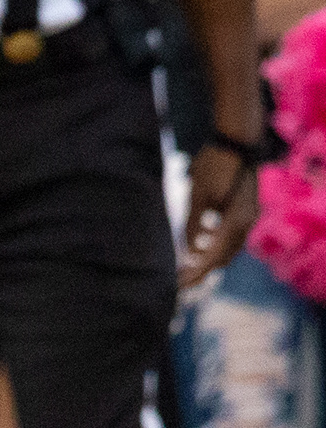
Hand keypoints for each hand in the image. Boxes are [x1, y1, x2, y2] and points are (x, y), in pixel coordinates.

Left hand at [182, 143, 260, 289]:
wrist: (236, 143)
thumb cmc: (213, 165)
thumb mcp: (197, 195)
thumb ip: (193, 223)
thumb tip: (188, 249)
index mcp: (235, 222)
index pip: (213, 257)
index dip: (196, 273)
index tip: (179, 285)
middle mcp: (246, 224)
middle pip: (224, 257)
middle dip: (202, 270)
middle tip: (179, 280)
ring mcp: (248, 218)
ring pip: (228, 248)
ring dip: (208, 258)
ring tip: (185, 266)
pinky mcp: (244, 212)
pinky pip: (230, 236)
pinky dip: (215, 244)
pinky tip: (197, 245)